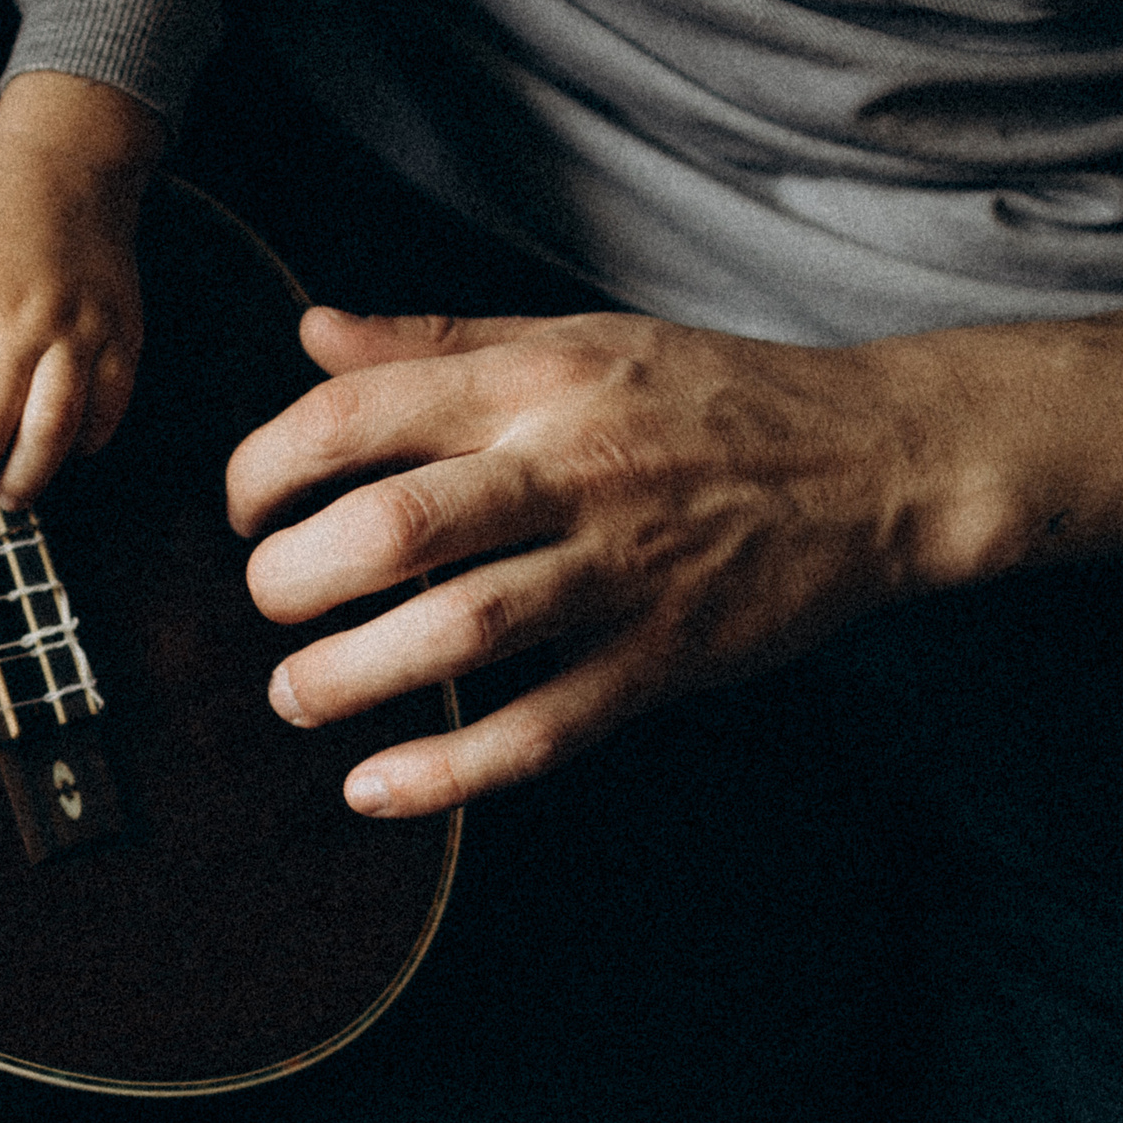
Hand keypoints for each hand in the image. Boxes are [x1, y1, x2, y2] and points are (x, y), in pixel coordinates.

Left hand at [229, 307, 1005, 814]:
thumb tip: (310, 332)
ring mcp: (621, 572)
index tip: (243, 510)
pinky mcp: (664, 659)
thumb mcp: (573, 336)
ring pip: (460, 632)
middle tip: (262, 605)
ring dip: (353, 677)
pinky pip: (542, 728)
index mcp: (537, 381)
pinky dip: (450, 770)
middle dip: (294, 579)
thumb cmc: (708, 397)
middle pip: (397, 529)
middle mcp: (572, 470)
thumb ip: (435, 344)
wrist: (879, 459)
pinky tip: (375, 790)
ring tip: (297, 695)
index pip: (360, 414)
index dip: (267, 467)